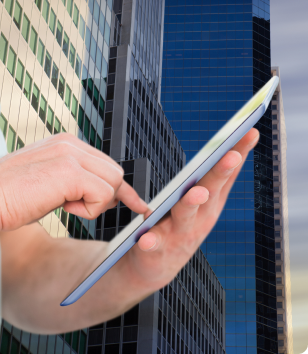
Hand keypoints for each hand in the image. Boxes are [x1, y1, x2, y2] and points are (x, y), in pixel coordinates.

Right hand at [0, 133, 147, 236]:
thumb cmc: (10, 197)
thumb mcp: (48, 181)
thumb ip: (73, 179)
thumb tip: (99, 192)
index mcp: (65, 143)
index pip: (106, 163)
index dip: (118, 187)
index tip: (137, 204)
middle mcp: (71, 143)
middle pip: (115, 172)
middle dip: (106, 195)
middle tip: (79, 207)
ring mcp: (70, 155)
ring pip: (113, 182)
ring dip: (95, 203)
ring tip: (66, 205)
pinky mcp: (69, 172)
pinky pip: (102, 194)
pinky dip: (89, 209)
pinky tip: (65, 207)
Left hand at [123, 128, 258, 291]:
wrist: (155, 266)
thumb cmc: (181, 226)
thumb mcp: (202, 203)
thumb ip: (215, 180)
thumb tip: (234, 148)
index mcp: (210, 204)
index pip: (226, 175)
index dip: (238, 154)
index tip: (250, 132)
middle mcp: (200, 218)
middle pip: (210, 192)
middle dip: (220, 174)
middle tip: (230, 156)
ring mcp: (180, 235)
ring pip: (185, 216)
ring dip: (191, 203)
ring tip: (196, 192)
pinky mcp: (156, 249)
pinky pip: (154, 244)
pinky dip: (151, 241)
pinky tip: (146, 238)